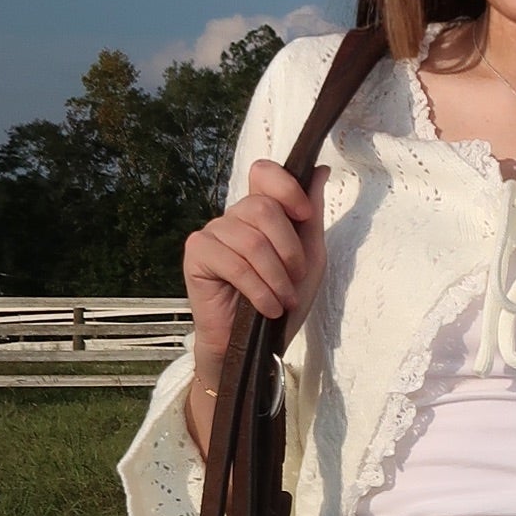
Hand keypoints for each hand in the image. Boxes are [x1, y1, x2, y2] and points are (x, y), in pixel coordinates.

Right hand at [182, 160, 327, 425]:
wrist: (255, 346)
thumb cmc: (281, 302)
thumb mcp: (308, 259)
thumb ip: (311, 216)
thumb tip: (319, 169)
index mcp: (259, 212)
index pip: (264, 172)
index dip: (286, 187)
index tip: (304, 216)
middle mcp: (233, 217)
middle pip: (264, 208)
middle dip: (289, 249)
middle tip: (296, 279)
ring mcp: (211, 233)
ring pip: (251, 239)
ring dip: (276, 277)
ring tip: (283, 301)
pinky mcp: (196, 255)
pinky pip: (232, 263)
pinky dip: (258, 289)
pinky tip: (267, 308)